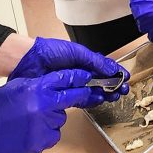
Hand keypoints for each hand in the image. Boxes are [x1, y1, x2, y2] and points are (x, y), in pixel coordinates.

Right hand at [0, 70, 107, 152]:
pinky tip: (30, 132)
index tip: (88, 76)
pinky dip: (46, 134)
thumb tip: (58, 84)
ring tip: (30, 121)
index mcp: (36, 89)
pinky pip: (53, 135)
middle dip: (81, 95)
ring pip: (60, 119)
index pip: (65, 79)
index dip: (79, 77)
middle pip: (72, 98)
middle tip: (90, 95)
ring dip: (52, 119)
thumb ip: (38, 85)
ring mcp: (44, 125)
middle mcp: (44, 105)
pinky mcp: (42, 142)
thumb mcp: (17, 88)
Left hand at [9, 37, 128, 98]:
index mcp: (84, 60)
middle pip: (101, 81)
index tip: (125, 78)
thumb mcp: (76, 53)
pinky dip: (91, 100)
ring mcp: (72, 84)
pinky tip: (99, 100)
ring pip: (93, 91)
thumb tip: (112, 69)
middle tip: (123, 91)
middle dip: (113, 86)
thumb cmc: (49, 52)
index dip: (116, 73)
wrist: (26, 62)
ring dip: (104, 94)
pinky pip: (81, 99)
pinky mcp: (64, 96)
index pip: (104, 68)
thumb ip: (95, 61)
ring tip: (114, 96)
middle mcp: (80, 73)